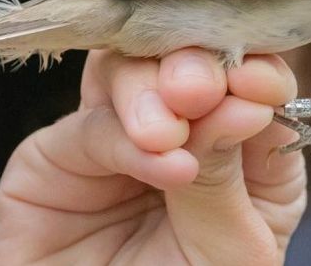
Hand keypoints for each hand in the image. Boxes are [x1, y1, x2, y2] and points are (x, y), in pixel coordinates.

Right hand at [0, 48, 305, 264]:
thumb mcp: (232, 251)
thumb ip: (229, 176)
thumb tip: (243, 100)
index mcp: (240, 154)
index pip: (250, 83)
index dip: (254, 70)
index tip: (257, 81)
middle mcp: (177, 135)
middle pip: (182, 62)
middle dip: (195, 66)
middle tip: (202, 87)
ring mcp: (114, 143)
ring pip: (125, 72)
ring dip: (150, 88)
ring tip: (171, 132)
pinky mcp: (53, 161)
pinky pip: (86, 129)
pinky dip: (122, 139)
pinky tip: (159, 163)